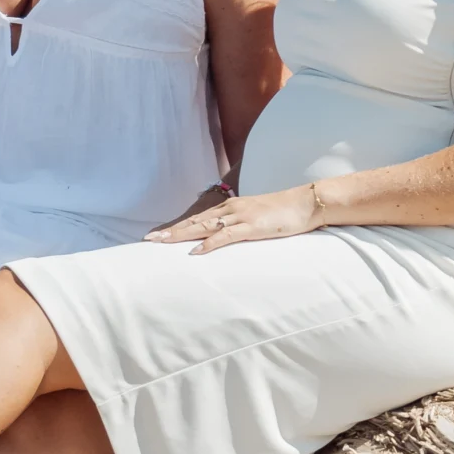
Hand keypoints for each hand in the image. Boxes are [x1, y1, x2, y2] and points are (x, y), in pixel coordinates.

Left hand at [146, 184, 322, 253]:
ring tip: (161, 242)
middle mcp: (229, 210)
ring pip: (203, 226)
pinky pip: (226, 236)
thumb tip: (226, 237)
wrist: (305, 203)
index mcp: (229, 208)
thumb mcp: (256, 217)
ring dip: (181, 234)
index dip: (176, 227)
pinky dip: (209, 243)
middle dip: (170, 231)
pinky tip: (196, 250)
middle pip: (193, 222)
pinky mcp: (252, 226)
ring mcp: (239, 217)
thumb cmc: (282, 212)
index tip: (157, 235)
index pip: (196, 219)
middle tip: (148, 240)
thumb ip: (239, 226)